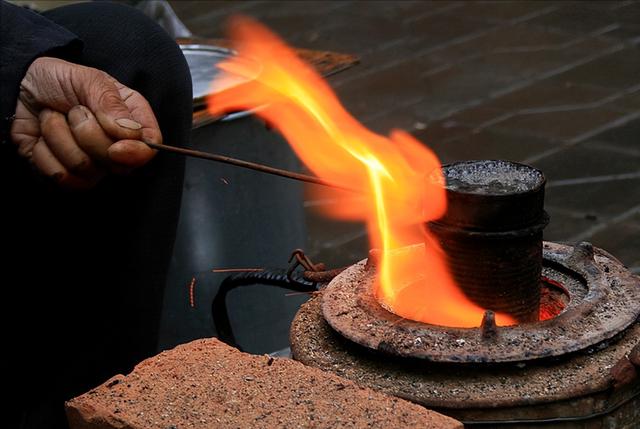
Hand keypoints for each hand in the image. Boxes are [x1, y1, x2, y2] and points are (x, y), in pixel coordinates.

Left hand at [10, 57, 160, 188]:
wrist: (17, 88)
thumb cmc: (57, 80)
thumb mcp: (87, 79)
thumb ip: (110, 102)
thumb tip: (130, 133)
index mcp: (131, 118)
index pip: (150, 146)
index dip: (136, 152)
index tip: (116, 148)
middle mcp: (116, 144)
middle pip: (117, 162)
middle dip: (86, 134)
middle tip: (74, 111)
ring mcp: (93, 162)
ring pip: (86, 169)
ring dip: (59, 138)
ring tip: (54, 118)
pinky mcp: (67, 174)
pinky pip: (62, 177)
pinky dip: (44, 154)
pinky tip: (42, 138)